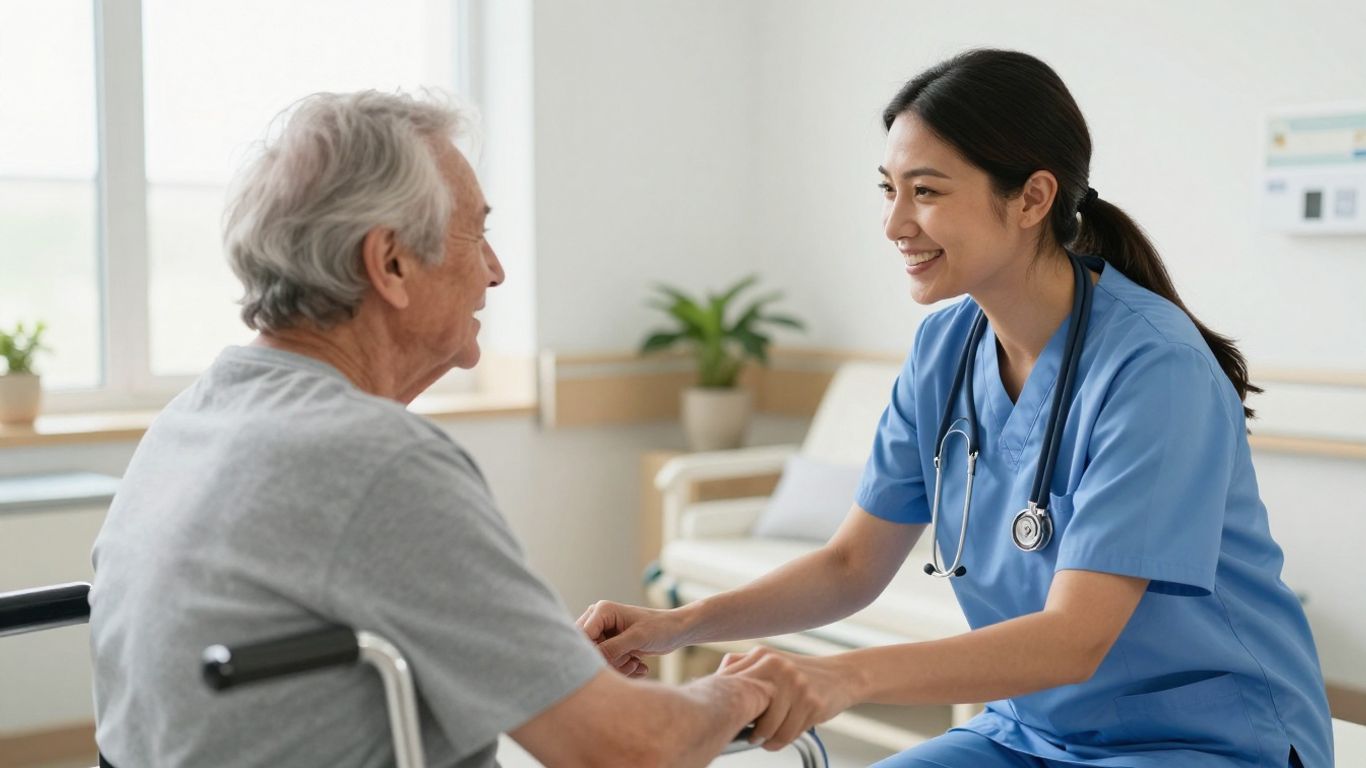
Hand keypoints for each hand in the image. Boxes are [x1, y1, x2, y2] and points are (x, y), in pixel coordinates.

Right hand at [576, 600, 689, 676]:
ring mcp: (603, 635)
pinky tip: (637, 664)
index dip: (594, 654)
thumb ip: (613, 648)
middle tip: (630, 661)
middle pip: (589, 651)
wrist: (676, 632)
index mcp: (601, 610)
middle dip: (610, 662)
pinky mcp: (610, 647)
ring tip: (635, 663)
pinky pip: (607, 664)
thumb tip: (592, 660)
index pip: (583, 636)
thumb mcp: (637, 638)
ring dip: (618, 667)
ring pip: (598, 661)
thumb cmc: (660, 628)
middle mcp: (597, 621)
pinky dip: (622, 668)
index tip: (613, 663)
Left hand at [718, 647, 858, 750]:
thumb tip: (713, 685)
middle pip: (748, 710)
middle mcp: (778, 667)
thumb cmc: (801, 674)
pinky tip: (779, 738)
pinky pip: (787, 734)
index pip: (732, 686)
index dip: (728, 707)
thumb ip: (742, 666)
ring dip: (765, 740)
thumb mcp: (772, 662)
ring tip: (765, 739)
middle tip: (748, 733)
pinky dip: (780, 742)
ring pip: (769, 728)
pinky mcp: (811, 703)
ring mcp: (796, 685)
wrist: (841, 676)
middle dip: (746, 727)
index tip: (727, 720)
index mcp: (763, 655)